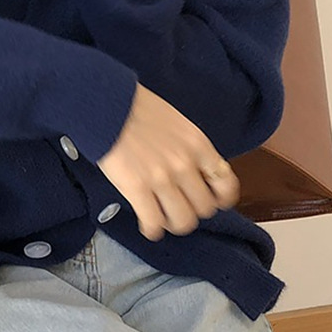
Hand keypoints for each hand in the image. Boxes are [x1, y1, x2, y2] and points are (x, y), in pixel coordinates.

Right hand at [97, 82, 240, 240]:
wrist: (105, 103)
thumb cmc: (133, 107)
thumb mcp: (174, 121)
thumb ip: (187, 146)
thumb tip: (191, 168)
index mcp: (197, 145)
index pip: (225, 185)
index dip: (220, 199)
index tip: (211, 201)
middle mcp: (185, 164)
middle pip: (204, 208)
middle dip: (191, 210)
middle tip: (178, 207)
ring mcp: (162, 178)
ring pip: (182, 221)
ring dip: (172, 222)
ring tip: (161, 216)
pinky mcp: (137, 188)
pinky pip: (154, 223)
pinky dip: (151, 229)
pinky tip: (147, 224)